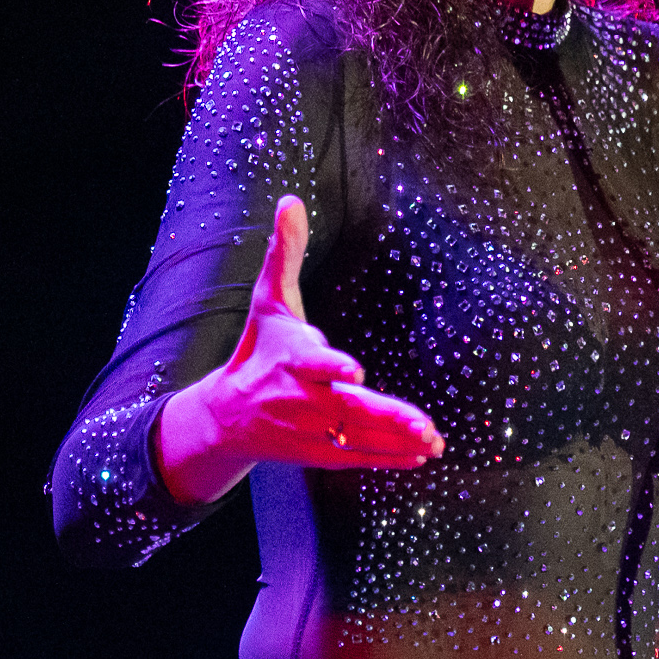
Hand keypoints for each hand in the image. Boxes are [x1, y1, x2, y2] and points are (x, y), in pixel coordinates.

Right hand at [153, 195, 444, 506]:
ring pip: (357, 437)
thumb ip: (286, 253)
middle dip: (384, 416)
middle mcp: (299, 398)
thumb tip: (290, 201)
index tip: (354, 369)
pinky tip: (420, 455)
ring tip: (433, 441)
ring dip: (396, 441)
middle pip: (345, 407)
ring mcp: (310, 430)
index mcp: (288, 359)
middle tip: (423, 425)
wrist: (225, 417)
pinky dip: (387, 457)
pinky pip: (356, 457)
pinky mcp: (318, 452)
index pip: (311, 362)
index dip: (330, 365)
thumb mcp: (270, 301)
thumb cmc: (258, 349)